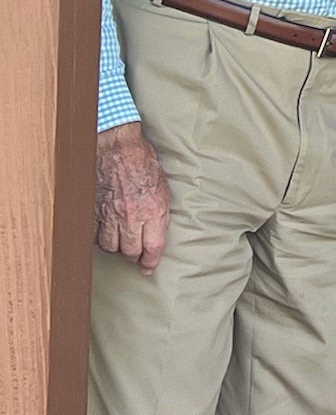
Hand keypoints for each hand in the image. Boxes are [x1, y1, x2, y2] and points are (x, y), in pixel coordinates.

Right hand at [95, 122, 170, 273]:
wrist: (117, 147)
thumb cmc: (143, 162)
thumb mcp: (163, 186)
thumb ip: (160, 211)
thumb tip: (158, 230)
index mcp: (154, 210)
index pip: (153, 247)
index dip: (150, 262)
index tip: (148, 268)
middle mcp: (132, 216)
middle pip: (131, 251)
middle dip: (134, 255)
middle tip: (135, 253)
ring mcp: (110, 215)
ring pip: (110, 246)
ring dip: (116, 247)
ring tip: (121, 240)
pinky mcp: (93, 211)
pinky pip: (93, 235)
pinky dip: (98, 238)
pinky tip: (103, 232)